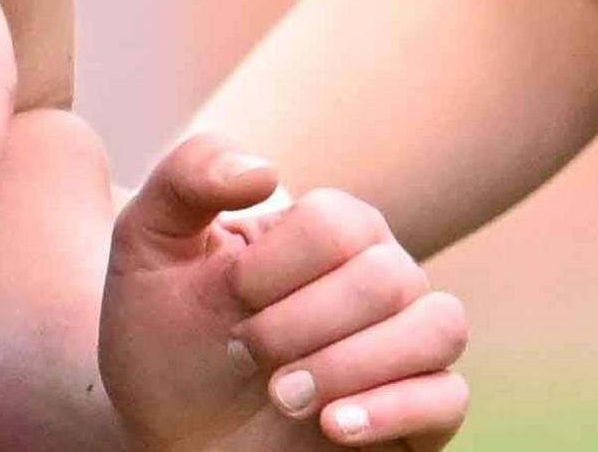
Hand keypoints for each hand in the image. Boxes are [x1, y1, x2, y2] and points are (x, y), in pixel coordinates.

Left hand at [102, 139, 468, 450]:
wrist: (170, 430)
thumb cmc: (166, 332)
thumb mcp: (149, 243)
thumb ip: (190, 176)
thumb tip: (266, 171)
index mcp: (333, 227)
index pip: (336, 223)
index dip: (275, 268)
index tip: (230, 299)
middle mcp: (385, 276)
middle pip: (387, 277)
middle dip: (301, 324)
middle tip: (247, 352)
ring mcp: (409, 345)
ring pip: (439, 328)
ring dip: (352, 365)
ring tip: (284, 395)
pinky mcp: (420, 414)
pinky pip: (449, 400)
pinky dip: (394, 410)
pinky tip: (333, 426)